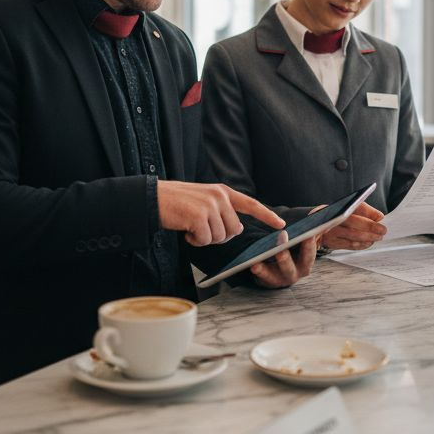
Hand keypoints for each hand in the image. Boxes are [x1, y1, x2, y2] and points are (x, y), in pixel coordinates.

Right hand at [158, 181, 285, 246]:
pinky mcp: (198, 216)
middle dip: (219, 236)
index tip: (281, 223)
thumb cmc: (176, 202)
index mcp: (222, 191)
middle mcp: (219, 196)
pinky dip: (194, 241)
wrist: (152, 198)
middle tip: (200, 230)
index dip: (266, 215)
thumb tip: (237, 228)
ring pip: (220, 237)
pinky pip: (205, 240)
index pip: (250, 203)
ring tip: (190, 227)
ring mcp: (209, 205)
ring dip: (204, 239)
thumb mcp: (203, 200)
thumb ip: (222, 211)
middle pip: (234, 230)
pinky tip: (185, 231)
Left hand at [250, 230, 317, 287]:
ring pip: (274, 276)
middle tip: (279, 249)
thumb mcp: (306, 236)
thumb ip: (315, 225)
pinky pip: (262, 279)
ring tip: (258, 261)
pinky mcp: (267, 281)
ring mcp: (281, 278)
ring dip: (266, 269)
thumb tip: (323, 210)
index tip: (307, 235)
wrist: (283, 264)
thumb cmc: (296, 247)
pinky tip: (252, 265)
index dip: (308, 245)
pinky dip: (257, 273)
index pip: (309, 253)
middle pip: (290, 267)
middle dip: (285, 258)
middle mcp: (295, 272)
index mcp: (306, 261)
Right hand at [317, 203, 385, 250]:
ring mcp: (331, 231)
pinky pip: (349, 245)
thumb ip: (364, 210)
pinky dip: (361, 245)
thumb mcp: (347, 208)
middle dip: (370, 227)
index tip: (380, 217)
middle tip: (382, 230)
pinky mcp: (332, 243)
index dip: (368, 212)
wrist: (314, 226)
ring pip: (352, 235)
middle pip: (353, 222)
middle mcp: (332, 218)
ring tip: (378, 237)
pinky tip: (368, 243)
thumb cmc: (336, 216)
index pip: (353, 207)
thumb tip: (379, 216)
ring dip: (368, 237)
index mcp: (337, 206)